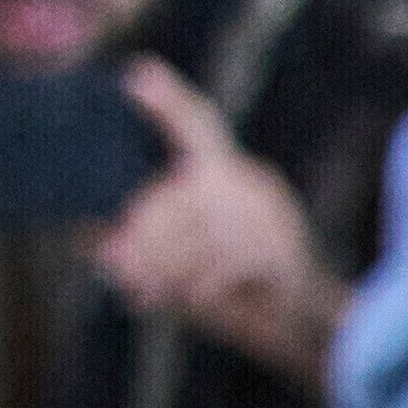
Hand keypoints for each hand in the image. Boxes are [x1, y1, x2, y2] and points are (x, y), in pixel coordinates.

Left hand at [90, 62, 337, 371]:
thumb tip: (99, 248)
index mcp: (235, 176)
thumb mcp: (187, 268)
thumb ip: (145, 255)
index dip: (167, 103)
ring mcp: (271, 219)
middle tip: (121, 269)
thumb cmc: (240, 294)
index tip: (135, 75)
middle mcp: (255, 185)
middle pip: (177, 196)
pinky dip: (199, 289)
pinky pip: (219, 266)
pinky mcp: (281, 254)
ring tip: (154, 291)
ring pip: (194, 234)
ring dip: (167, 269)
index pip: (199, 127)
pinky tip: (194, 299)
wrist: (308, 331)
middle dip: (145, 238)